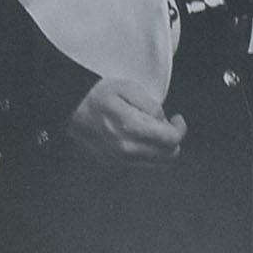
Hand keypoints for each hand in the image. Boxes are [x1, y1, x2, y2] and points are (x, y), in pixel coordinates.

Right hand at [66, 77, 185, 163]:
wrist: (72, 108)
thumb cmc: (100, 95)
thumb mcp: (129, 88)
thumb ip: (151, 105)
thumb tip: (163, 121)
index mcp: (132, 128)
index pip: (171, 140)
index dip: (180, 128)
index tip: (176, 118)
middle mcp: (127, 149)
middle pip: (168, 155)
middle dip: (172, 139)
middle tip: (164, 123)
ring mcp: (120, 160)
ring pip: (157, 163)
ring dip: (160, 148)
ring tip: (150, 130)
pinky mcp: (114, 164)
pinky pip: (141, 164)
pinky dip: (146, 153)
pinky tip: (138, 137)